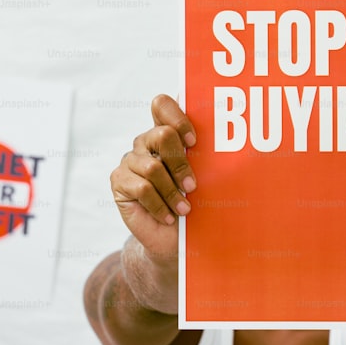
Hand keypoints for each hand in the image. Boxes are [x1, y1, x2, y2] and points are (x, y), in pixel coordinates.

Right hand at [109, 95, 197, 258]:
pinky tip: (168, 217)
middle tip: (193, 187)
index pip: (163, 105)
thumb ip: (202, 157)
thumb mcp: (202, 179)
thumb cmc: (191, 204)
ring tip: (184, 209)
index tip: (194, 142)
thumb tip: (225, 144)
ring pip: (154, 167)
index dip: (179, 118)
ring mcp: (130, 160)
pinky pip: (142, 188)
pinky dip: (159, 205)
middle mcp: (146, 142)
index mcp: (166, 133)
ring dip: (172, 192)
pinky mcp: (119, 180)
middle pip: (162, 134)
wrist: (171, 239)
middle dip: (181, 163)